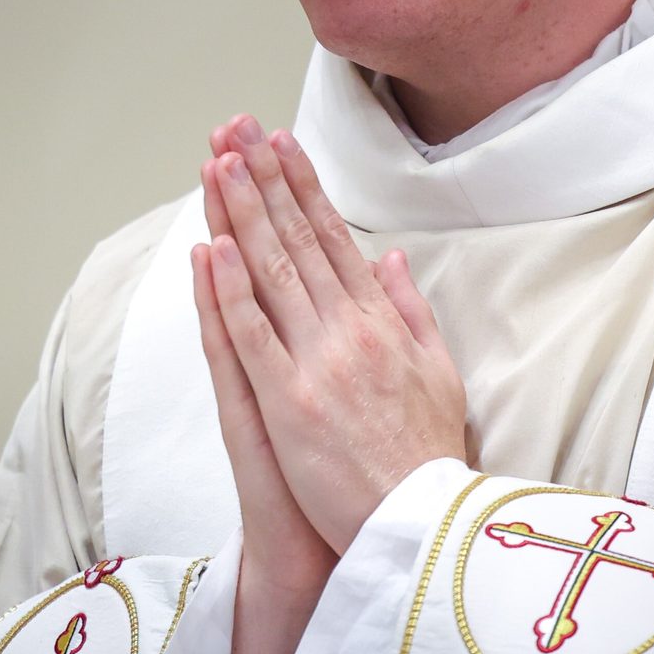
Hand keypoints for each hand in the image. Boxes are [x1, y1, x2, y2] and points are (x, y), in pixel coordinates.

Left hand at [204, 114, 467, 554]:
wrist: (423, 525)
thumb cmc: (429, 456)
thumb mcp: (440, 371)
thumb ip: (412, 310)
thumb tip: (390, 257)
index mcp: (384, 321)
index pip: (336, 237)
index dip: (305, 187)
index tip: (283, 144)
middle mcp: (350, 330)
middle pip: (299, 241)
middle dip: (265, 180)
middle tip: (239, 128)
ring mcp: (317, 363)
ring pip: (272, 274)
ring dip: (242, 214)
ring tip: (219, 162)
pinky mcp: (288, 403)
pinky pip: (253, 337)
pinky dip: (230, 291)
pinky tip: (213, 248)